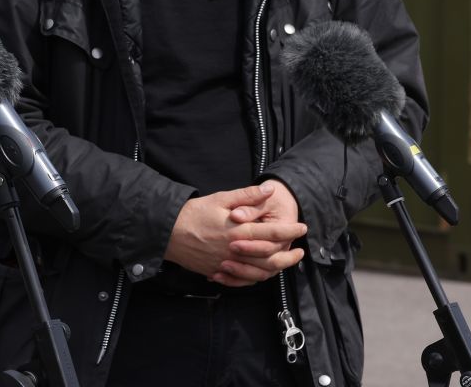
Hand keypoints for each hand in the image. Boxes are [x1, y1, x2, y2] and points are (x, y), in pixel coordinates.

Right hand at [163, 183, 306, 286]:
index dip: (290, 230)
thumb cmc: (193, 213)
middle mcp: (236, 250)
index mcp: (239, 231)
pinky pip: (242, 280)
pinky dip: (255, 278)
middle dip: (289, 256)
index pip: (272, 232)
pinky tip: (261, 273)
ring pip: (259, 272)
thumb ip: (247, 196)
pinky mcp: (218, 271)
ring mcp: (227, 264)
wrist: (167, 232)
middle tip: (300, 251)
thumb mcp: (220, 199)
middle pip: (271, 258)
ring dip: (276, 269)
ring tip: (285, 264)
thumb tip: (269, 189)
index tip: (302, 227)